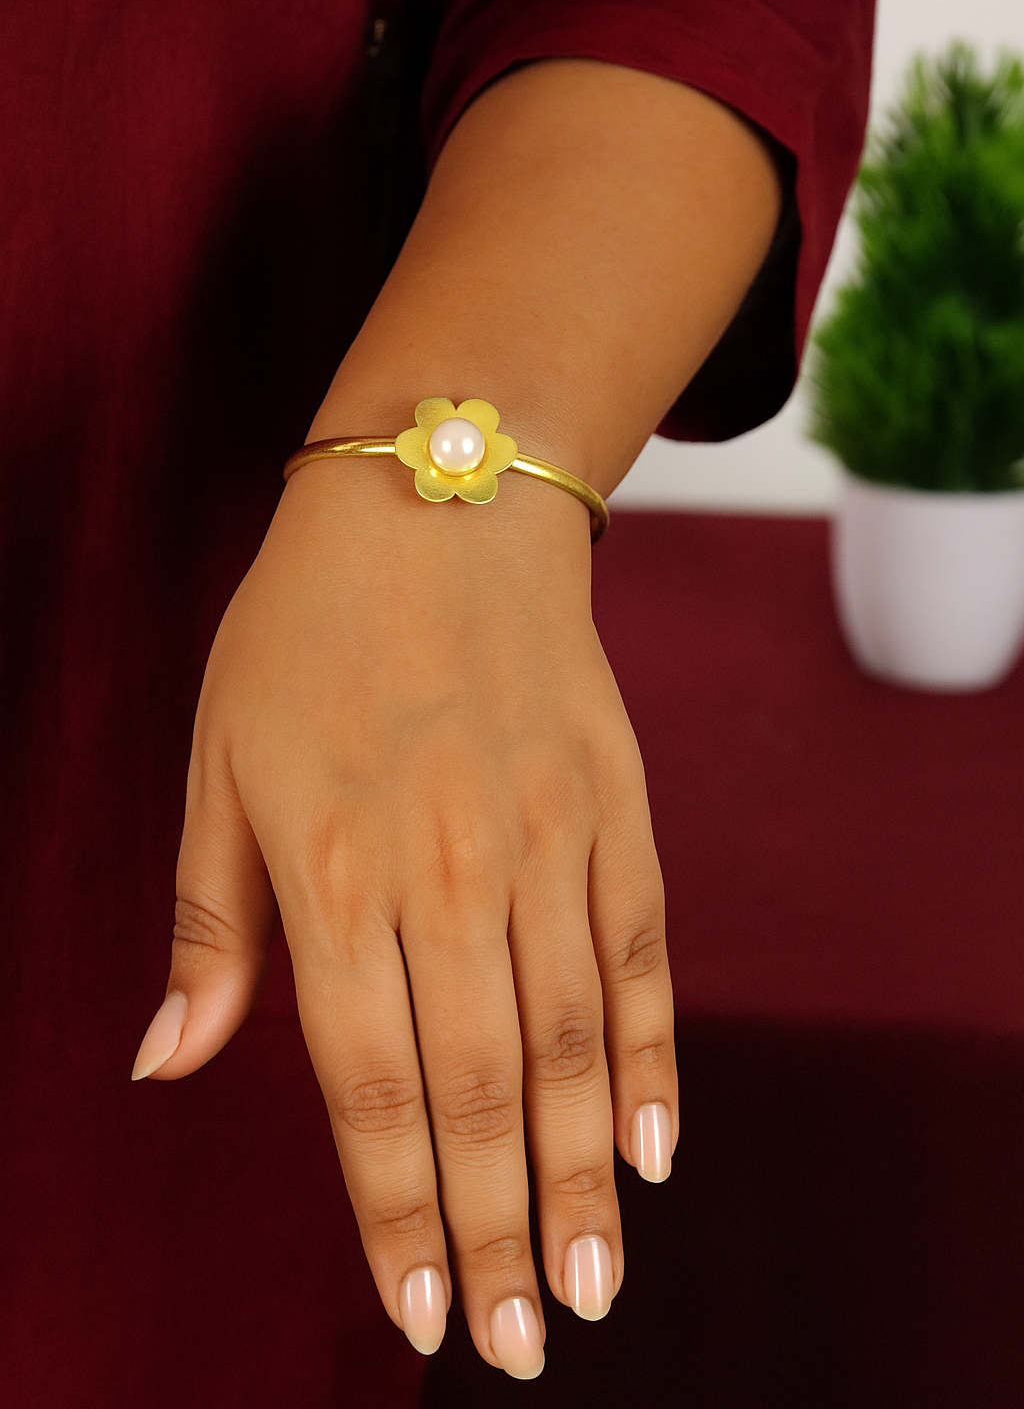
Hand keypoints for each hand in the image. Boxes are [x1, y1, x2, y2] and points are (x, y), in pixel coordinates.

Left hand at [133, 459, 676, 1377]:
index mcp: (335, 869)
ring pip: (575, 1039)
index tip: (428, 1313)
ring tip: (599, 1279)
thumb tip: (168, 1063)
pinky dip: (655, 1055)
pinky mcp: (616, 806)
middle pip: (483, 1088)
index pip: (370, 1086)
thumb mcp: (219, 761)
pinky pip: (643, 953)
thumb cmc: (306, 636)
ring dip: (588, 1172)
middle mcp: (450, 869)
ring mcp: (547, 838)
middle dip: (506, 1229)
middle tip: (534, 1340)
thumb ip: (209, 923)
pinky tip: (658, 1144)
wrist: (442, 505)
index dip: (399, 1213)